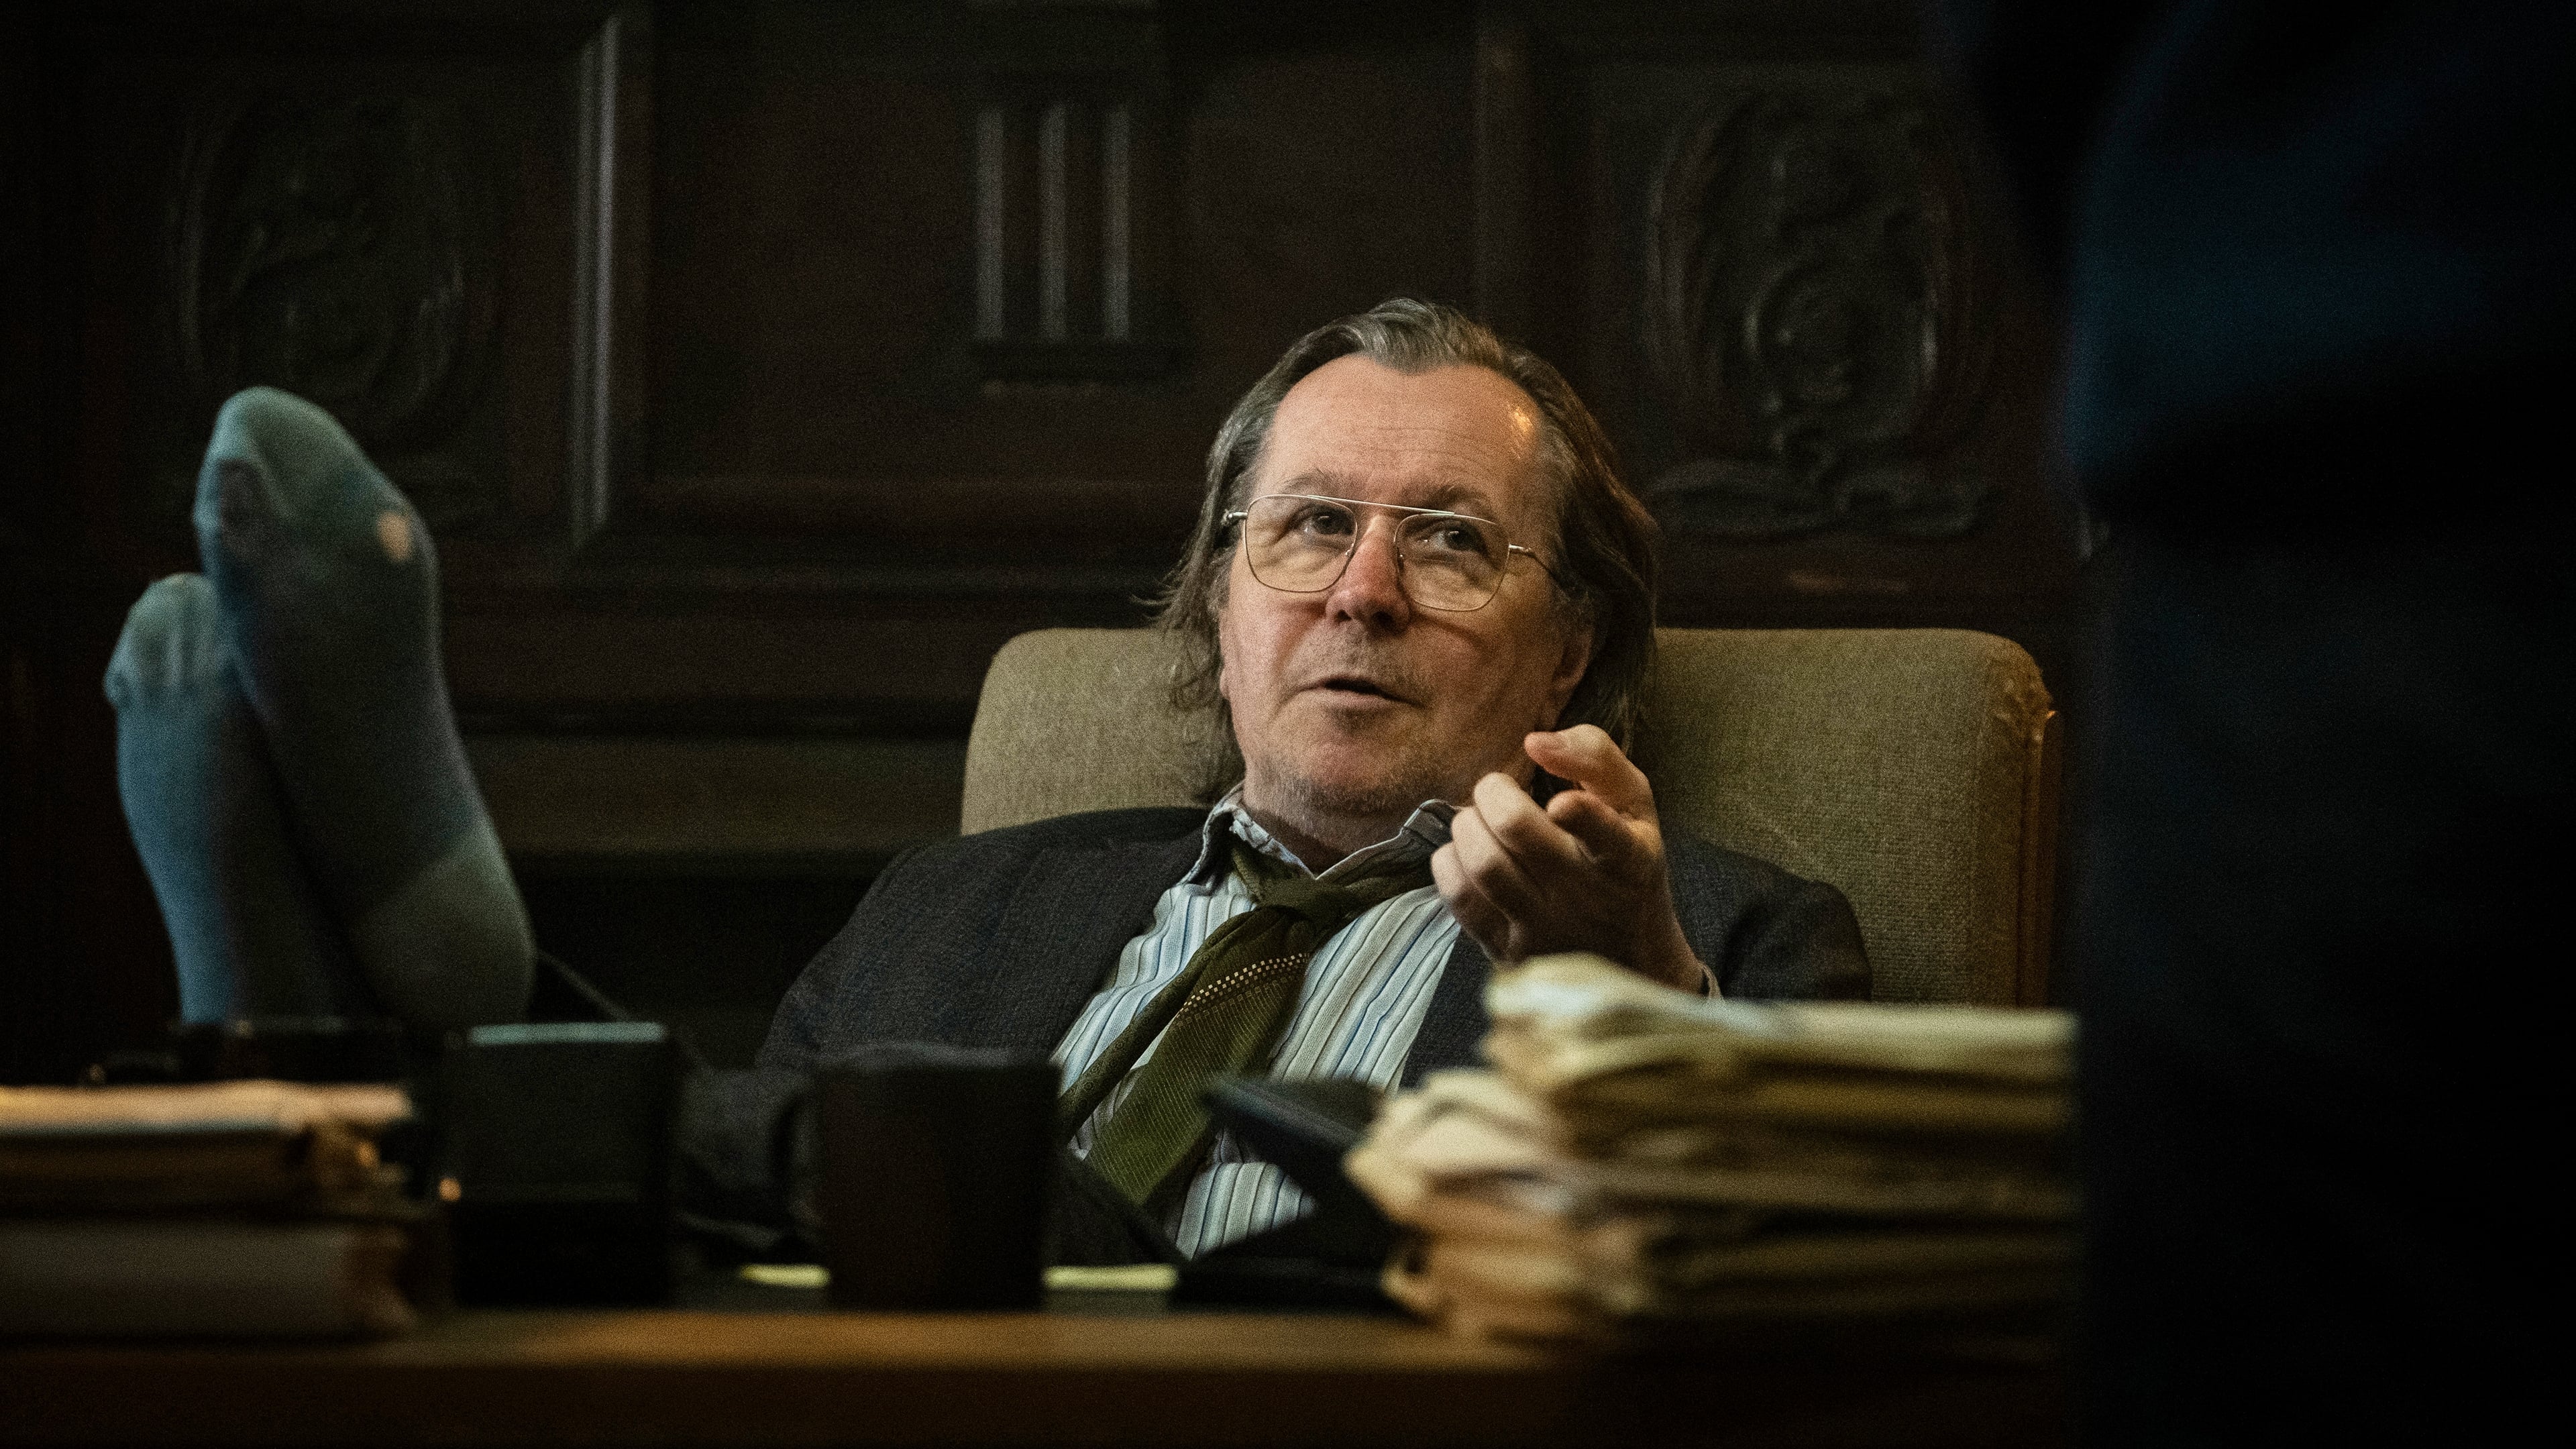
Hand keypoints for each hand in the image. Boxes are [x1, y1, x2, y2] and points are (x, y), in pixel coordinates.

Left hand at [1430, 725, 1707, 992]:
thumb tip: (1535, 742)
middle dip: (1494, 793)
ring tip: (1480, 822)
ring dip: (1468, 827)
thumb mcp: (1635, 808)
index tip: (1560, 803)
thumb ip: (1597, 759)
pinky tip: (1467, 855)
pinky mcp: (1509, 950)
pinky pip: (1461, 898)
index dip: (1580, 815)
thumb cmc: (1627, 866)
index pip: (1606, 837)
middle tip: (1498, 792)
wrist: (1630, 958)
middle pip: (1518, 830)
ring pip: (1484, 864)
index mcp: (1628, 858)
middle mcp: (1586, 897)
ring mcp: (1545, 928)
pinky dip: (1450, 863)